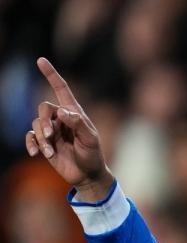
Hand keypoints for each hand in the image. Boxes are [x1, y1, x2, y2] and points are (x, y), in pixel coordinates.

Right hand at [26, 57, 113, 200]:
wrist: (87, 174)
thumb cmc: (92, 155)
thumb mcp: (91, 139)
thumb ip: (79, 124)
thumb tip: (63, 112)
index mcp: (74, 113)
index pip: (61, 89)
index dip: (51, 74)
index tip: (41, 60)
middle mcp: (61, 119)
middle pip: (44, 108)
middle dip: (44, 121)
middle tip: (50, 136)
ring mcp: (52, 131)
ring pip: (36, 124)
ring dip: (41, 138)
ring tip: (49, 152)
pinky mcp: (45, 143)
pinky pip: (30, 137)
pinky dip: (31, 144)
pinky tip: (36, 153)